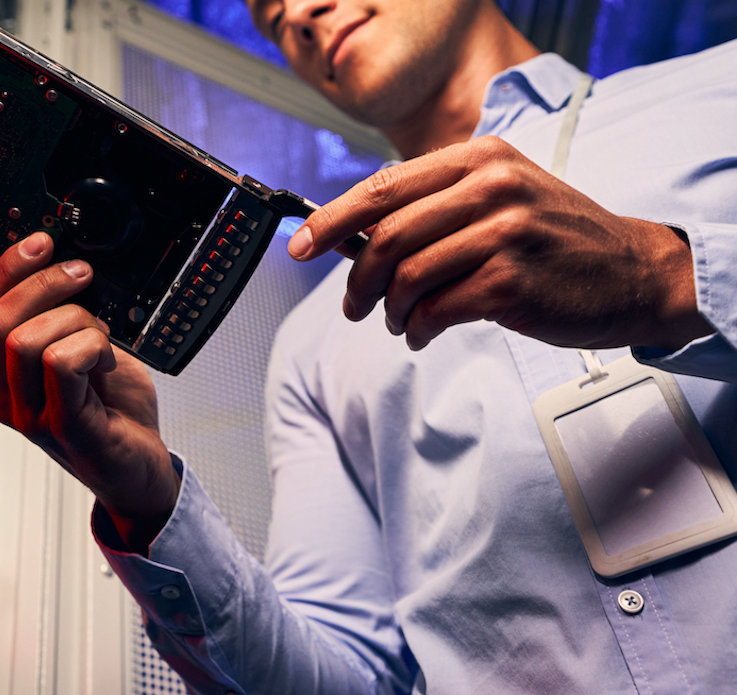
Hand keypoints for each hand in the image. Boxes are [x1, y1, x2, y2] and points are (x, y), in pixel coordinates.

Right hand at [0, 232, 177, 552]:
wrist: (139, 473)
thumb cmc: (115, 416)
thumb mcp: (87, 354)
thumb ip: (69, 320)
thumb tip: (70, 267)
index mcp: (8, 374)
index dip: (9, 269)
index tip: (41, 242)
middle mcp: (11, 396)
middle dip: (44, 284)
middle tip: (82, 275)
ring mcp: (33, 415)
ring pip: (25, 340)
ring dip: (74, 321)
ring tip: (102, 336)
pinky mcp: (65, 427)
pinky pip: (61, 365)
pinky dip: (91, 347)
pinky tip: (108, 361)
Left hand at [288, 136, 713, 350]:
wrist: (634, 272)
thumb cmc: (555, 240)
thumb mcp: (500, 197)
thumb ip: (433, 208)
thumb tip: (353, 238)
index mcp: (479, 159)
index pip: (381, 188)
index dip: (330, 221)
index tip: (300, 246)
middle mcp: (491, 188)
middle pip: (387, 236)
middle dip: (358, 279)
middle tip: (355, 305)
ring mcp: (504, 234)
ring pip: (407, 276)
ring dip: (389, 309)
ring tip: (397, 321)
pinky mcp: (512, 284)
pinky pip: (434, 311)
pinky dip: (415, 329)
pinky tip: (420, 334)